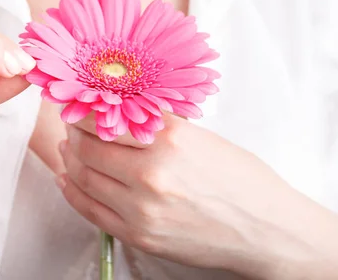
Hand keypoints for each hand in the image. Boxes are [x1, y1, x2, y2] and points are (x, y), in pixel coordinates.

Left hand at [57, 114, 306, 276]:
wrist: (266, 230)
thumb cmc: (242, 180)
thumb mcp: (203, 138)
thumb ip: (159, 126)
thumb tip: (120, 111)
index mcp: (170, 141)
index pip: (103, 118)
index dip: (82, 109)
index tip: (76, 102)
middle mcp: (150, 174)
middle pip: (87, 147)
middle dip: (74, 132)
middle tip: (73, 125)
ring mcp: (142, 209)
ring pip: (84, 177)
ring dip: (71, 159)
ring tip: (70, 149)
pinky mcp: (139, 236)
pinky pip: (90, 211)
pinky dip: (73, 191)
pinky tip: (70, 179)